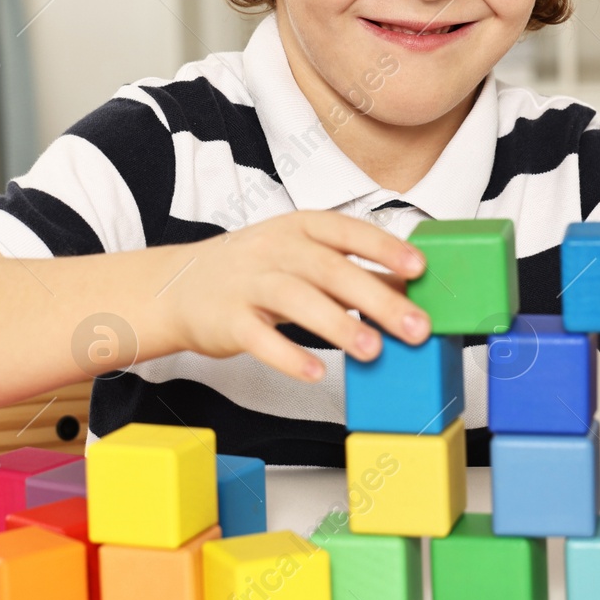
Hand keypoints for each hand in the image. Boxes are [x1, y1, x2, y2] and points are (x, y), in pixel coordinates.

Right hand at [163, 211, 430, 382]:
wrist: (179, 287)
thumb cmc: (254, 271)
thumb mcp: (302, 256)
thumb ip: (352, 269)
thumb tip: (409, 285)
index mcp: (300, 227)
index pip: (347, 232)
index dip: (384, 248)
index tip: (420, 268)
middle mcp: (275, 249)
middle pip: (330, 269)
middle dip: (377, 298)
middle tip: (415, 327)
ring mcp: (249, 283)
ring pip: (297, 299)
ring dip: (338, 325)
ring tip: (373, 350)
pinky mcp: (228, 320)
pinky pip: (260, 338)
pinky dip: (288, 356)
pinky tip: (316, 372)